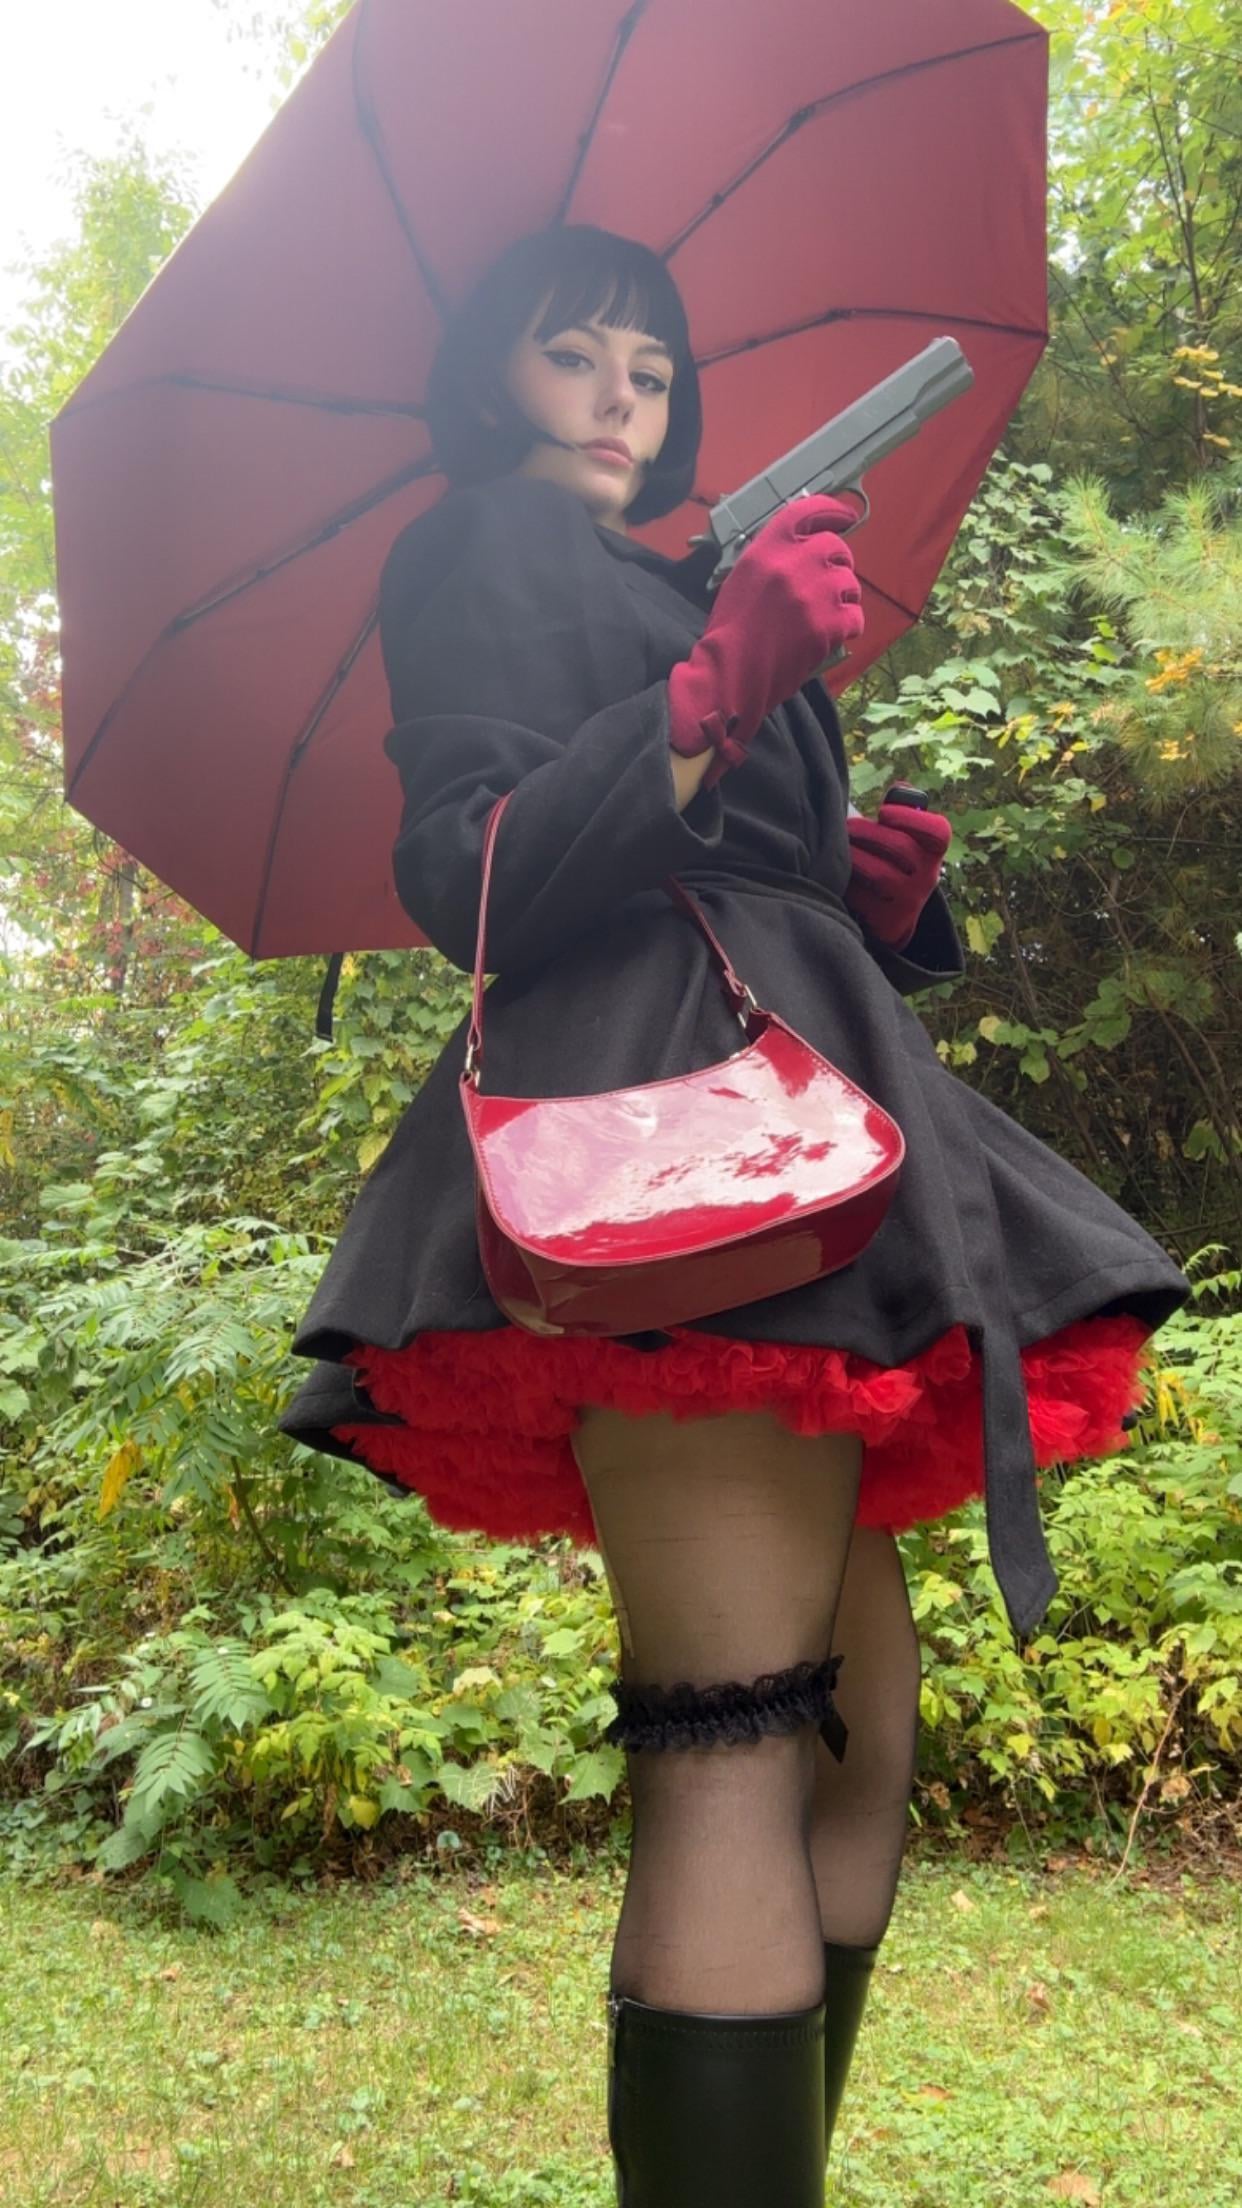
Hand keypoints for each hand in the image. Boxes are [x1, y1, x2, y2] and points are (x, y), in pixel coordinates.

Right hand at [668, 496, 864, 785]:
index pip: (806, 510)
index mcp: (767, 549)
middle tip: (829, 583)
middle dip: (838, 563)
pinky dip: (847, 626)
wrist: (732, 673)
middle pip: (835, 548)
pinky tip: (830, 635)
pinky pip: (855, 616)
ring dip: (843, 597)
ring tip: (823, 615)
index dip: (831, 510)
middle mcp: (794, 564)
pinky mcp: (829, 624)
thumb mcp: (743, 579)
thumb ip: (773, 558)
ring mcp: (815, 593)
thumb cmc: (732, 631)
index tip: (846, 516)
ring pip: (849, 583)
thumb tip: (804, 547)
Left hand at [844, 801, 951, 948]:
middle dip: (868, 833)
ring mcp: (909, 902)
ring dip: (854, 857)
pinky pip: (862, 899)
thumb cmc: (889, 859)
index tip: (882, 812)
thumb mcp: (902, 837)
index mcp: (933, 851)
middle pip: (901, 848)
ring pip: (880, 875)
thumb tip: (901, 789)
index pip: (938, 832)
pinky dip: (846, 884)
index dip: (910, 818)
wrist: (891, 913)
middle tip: (847, 827)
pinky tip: (836, 875)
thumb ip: (901, 811)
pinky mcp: (887, 923)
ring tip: (837, 848)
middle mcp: (927, 878)